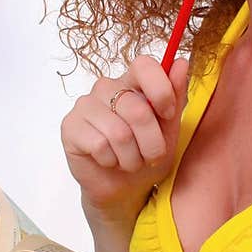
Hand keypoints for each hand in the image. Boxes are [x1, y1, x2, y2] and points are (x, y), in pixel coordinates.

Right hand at [60, 54, 188, 226]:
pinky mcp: (70, 126)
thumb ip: (175, 95)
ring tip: (130, 161)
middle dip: (151, 142)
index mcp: (132, 82)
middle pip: (137, 109)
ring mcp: (85, 105)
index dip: (160, 90)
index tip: (168, 114)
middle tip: (151, 156)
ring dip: (132, 157)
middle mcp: (106, 87)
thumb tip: (180, 62)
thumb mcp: (170, 129)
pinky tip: (108, 161)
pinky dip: (111, 161)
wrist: (124, 189)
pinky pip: (99, 144)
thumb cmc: (147, 156)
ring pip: (119, 132)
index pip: (144, 65)